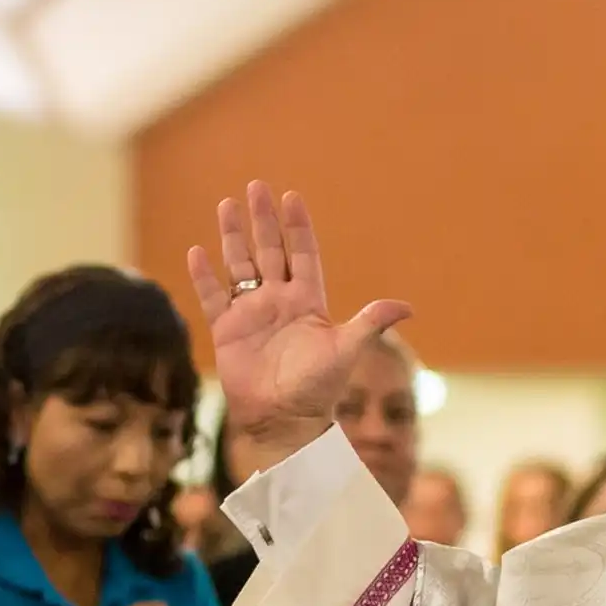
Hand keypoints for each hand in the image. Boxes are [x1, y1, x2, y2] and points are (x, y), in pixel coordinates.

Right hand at [186, 182, 410, 460]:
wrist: (285, 419)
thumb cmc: (318, 388)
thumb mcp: (346, 349)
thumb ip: (371, 323)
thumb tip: (408, 306)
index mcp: (308, 302)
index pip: (303, 254)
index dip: (297, 227)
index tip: (292, 196)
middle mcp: (279, 302)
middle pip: (269, 251)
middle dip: (263, 220)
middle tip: (256, 186)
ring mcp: (251, 314)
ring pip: (240, 265)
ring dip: (233, 237)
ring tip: (226, 205)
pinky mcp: (227, 330)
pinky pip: (213, 296)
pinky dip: (204, 275)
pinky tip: (197, 251)